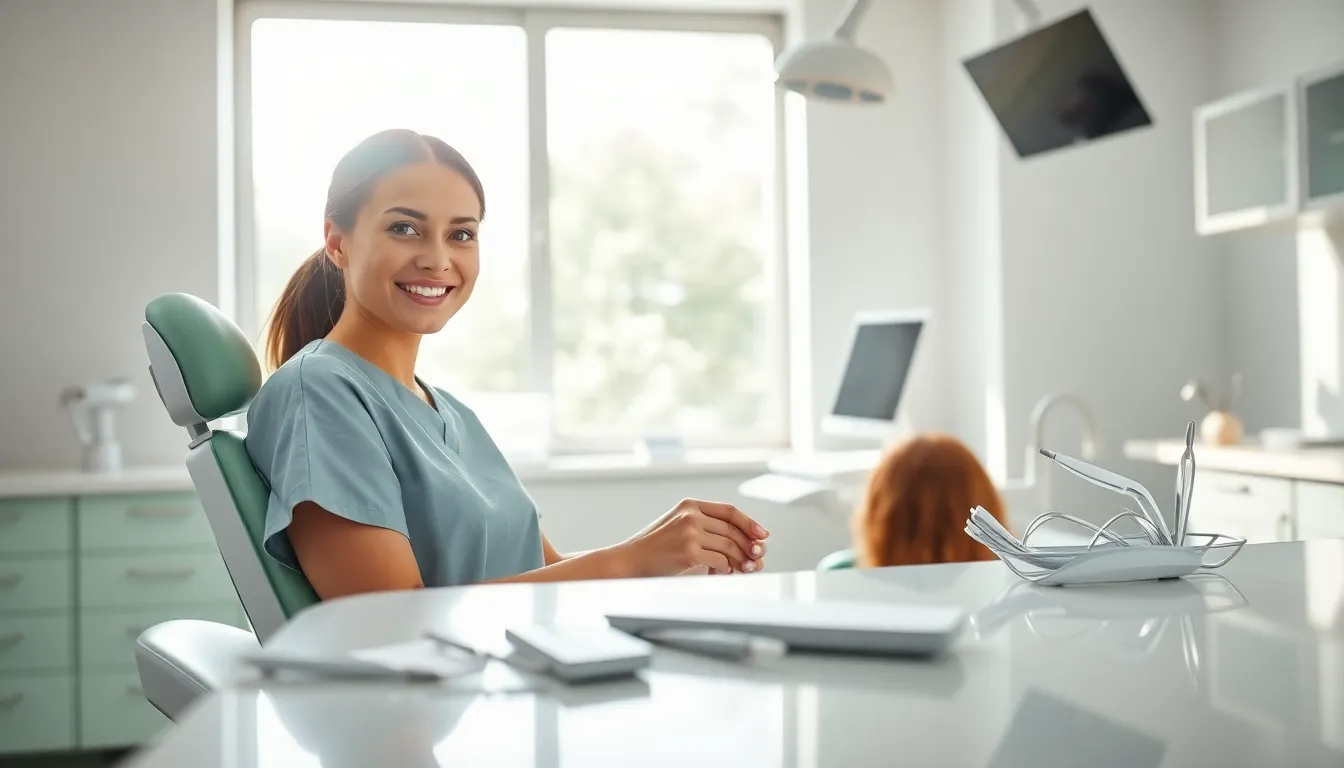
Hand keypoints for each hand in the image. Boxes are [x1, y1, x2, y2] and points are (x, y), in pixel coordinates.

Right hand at [616, 498, 769, 577]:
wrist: (629, 560)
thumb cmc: (654, 548)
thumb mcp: (677, 525)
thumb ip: (704, 525)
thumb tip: (741, 540)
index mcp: (689, 505)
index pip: (729, 510)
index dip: (749, 522)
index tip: (763, 534)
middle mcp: (690, 515)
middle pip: (732, 530)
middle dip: (748, 546)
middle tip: (756, 559)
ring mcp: (689, 532)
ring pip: (729, 546)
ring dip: (740, 560)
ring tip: (742, 569)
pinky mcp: (689, 552)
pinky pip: (720, 561)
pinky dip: (726, 569)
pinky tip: (722, 573)